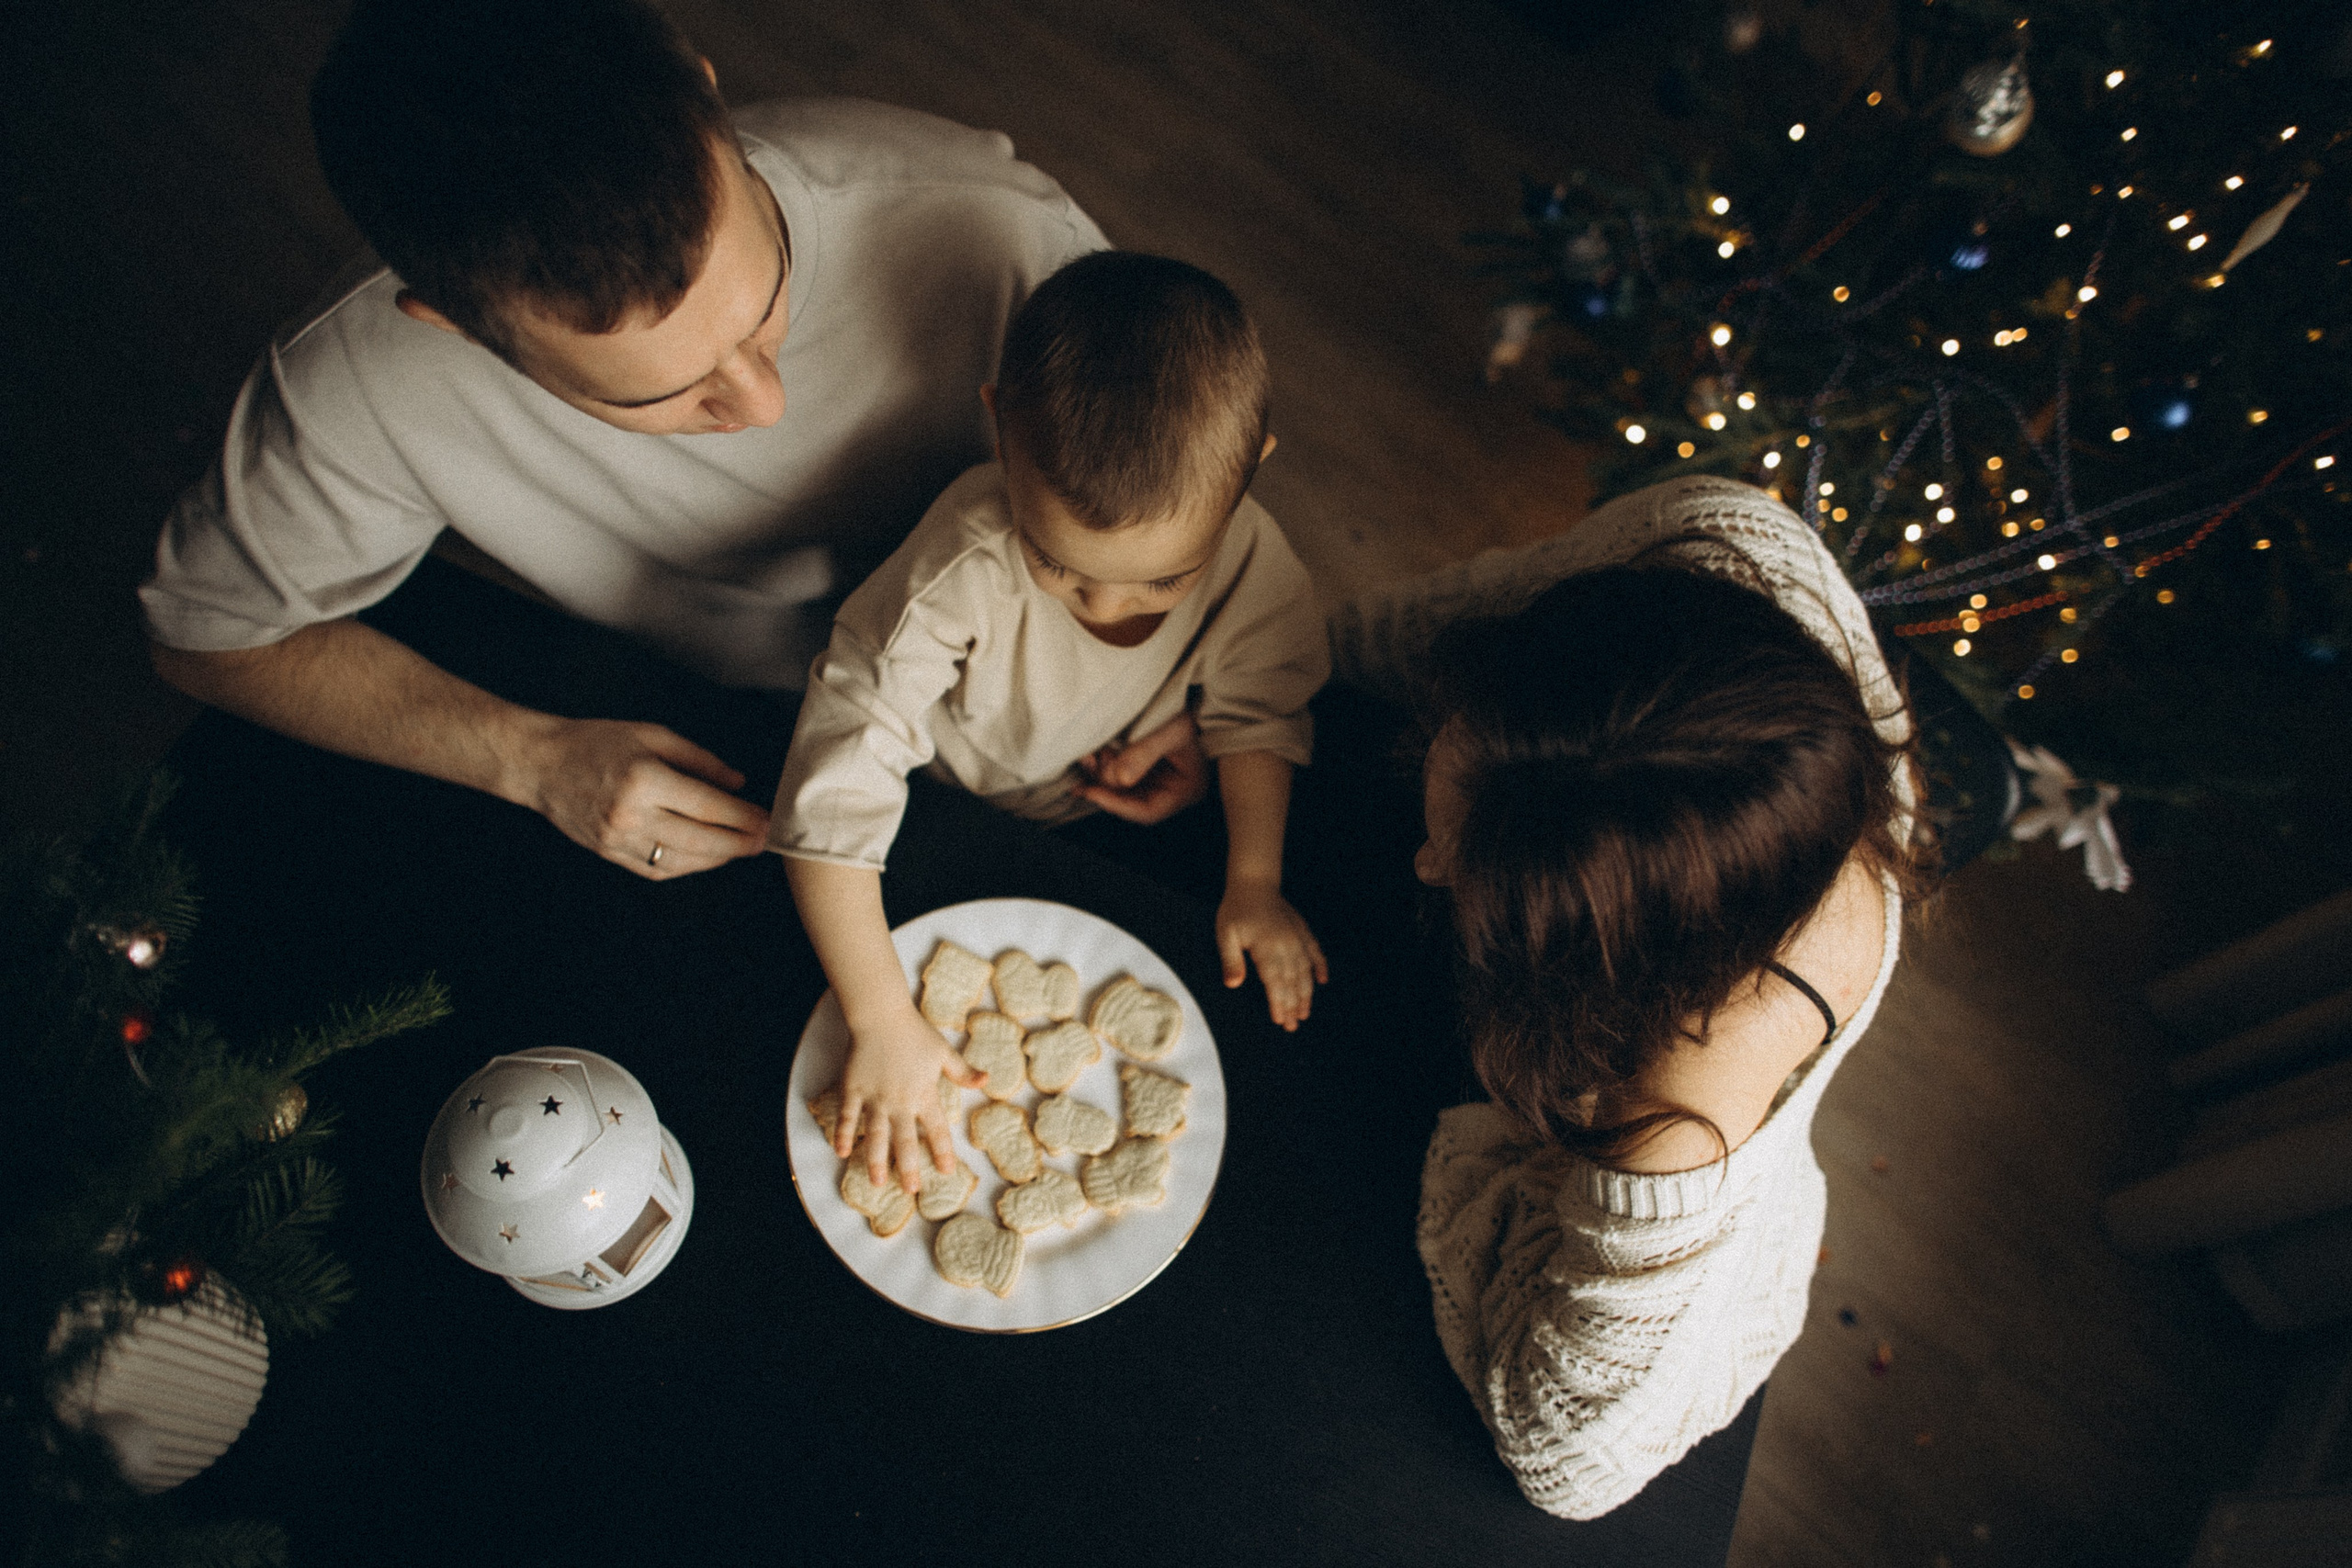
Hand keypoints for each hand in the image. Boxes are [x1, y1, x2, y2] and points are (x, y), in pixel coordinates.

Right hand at [520, 717, 770, 878]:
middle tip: (765, 841)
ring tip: (740, 849)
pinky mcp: (609, 854)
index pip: (707, 806)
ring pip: (681, 861)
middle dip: (739, 843)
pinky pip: (656, 870)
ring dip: (716, 859)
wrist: (541, 765)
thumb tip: (738, 783)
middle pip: (700, 840)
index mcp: (645, 779)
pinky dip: (686, 867)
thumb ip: (699, 759)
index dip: (743, 816)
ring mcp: (618, 840)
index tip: (767, 819)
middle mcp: (632, 815)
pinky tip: (706, 858)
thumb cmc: (598, 742)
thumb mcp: (652, 735)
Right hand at [835, 1002, 984, 1191]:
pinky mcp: (853, 1090)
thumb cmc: (915, 1032)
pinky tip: (841, 1152)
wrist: (882, 1015)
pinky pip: (847, 1117)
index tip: (946, 1171)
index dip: (942, 1151)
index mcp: (924, 1093)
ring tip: (878, 1182)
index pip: (936, 1129)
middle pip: (905, 1140)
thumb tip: (987, 1081)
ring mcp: (874, 1097)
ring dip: (877, 1160)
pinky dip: (844, 1134)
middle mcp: (900, 1101)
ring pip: (875, 1135)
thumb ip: (962, 1071)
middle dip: (908, 1167)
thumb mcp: (943, 1052)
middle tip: (911, 1189)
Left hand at [1074, 710, 1210, 823]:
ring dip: (1099, 775)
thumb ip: (1145, 752)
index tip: (1093, 793)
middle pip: (1130, 801)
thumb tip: (1119, 778)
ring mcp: (1153, 778)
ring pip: (1120, 789)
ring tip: (1088, 757)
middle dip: (1105, 787)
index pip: (1148, 811)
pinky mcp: (1140, 766)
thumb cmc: (1189, 713)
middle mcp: (1169, 789)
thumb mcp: (1171, 730)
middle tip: (1090, 764)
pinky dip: (1102, 766)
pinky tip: (1091, 756)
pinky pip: (1117, 774)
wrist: (1189, 693)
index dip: (1119, 806)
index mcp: (1185, 789)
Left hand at [1215, 880, 1328, 1030]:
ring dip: (1306, 993)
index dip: (1278, 1003)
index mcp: (1267, 947)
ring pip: (1305, 971)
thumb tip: (1233, 984)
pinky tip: (1322, 981)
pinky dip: (1320, 967)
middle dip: (1293, 1005)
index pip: (1275, 982)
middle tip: (1293, 1026)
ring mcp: (1297, 938)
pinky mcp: (1302, 932)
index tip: (1280, 1020)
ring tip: (1305, 1012)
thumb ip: (1231, 960)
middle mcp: (1286, 945)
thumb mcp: (1226, 934)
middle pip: (1292, 981)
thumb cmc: (1236, 909)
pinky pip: (1315, 952)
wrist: (1254, 883)